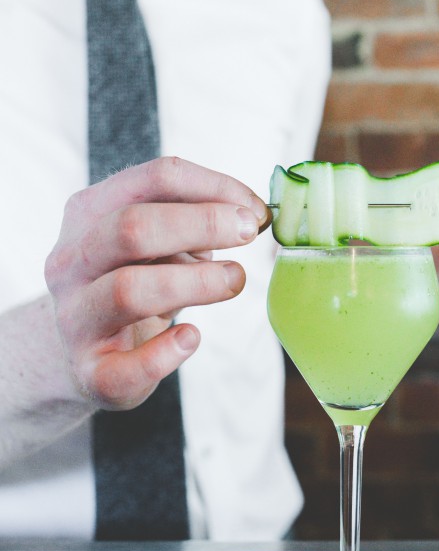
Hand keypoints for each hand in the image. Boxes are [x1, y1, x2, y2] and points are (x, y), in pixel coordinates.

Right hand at [44, 157, 270, 409]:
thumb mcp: (154, 240)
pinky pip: (126, 367)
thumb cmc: (133, 281)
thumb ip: (195, 221)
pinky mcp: (89, 372)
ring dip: (196, 282)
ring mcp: (74, 317)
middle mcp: (72, 260)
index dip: (214, 187)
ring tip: (235, 280)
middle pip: (132, 227)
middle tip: (248, 234)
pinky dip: (167, 352)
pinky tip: (192, 336)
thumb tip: (253, 215)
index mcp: (89, 212)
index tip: (254, 209)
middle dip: (203, 224)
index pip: (155, 178)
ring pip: (129, 290)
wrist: (82, 352)